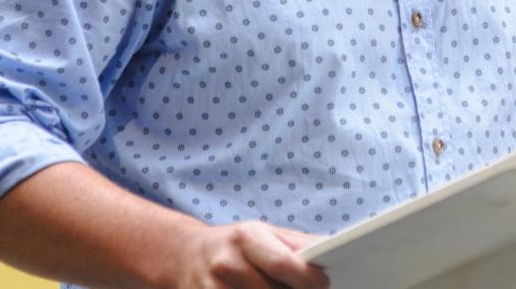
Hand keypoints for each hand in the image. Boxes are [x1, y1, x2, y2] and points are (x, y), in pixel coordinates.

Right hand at [172, 221, 329, 288]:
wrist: (185, 254)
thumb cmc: (235, 244)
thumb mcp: (264, 233)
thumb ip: (297, 244)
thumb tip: (330, 249)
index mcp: (247, 237)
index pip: (283, 263)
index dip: (308, 279)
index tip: (323, 284)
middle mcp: (227, 262)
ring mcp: (213, 288)